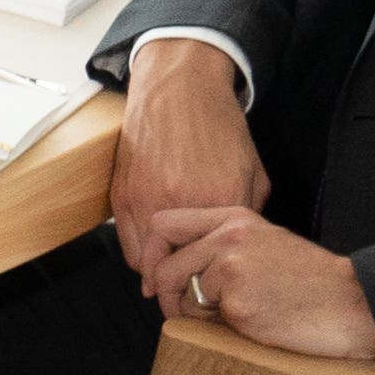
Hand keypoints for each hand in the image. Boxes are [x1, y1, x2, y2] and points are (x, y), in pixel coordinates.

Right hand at [109, 35, 265, 287]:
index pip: (216, 262)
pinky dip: (140, 253)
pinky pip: (127, 243)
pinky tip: (154, 249)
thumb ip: (248, 214)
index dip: (216, 279)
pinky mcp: (122, 194)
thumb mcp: (253, 170)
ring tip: (173, 270)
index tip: (217, 285)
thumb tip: (237, 247)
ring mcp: (144, 200)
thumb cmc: (217, 125)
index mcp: (218, 199)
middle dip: (184, 282)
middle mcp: (179, 204)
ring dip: (159, 271)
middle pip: (177, 269)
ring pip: (146, 263)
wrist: (179, 89)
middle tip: (192, 284)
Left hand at [148, 207, 374, 357]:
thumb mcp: (264, 241)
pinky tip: (253, 321)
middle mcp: (229, 238)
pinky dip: (220, 329)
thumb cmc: (308, 279)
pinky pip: (206, 323)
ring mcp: (233, 271)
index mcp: (235, 218)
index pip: (164, 223)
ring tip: (235, 312)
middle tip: (178, 310)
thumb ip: (220, 243)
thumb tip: (169, 262)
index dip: (152, 254)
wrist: (351, 302)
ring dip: (197, 314)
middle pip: (164, 266)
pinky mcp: (238, 305)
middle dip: (165, 295)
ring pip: (182, 298)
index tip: (156, 277)